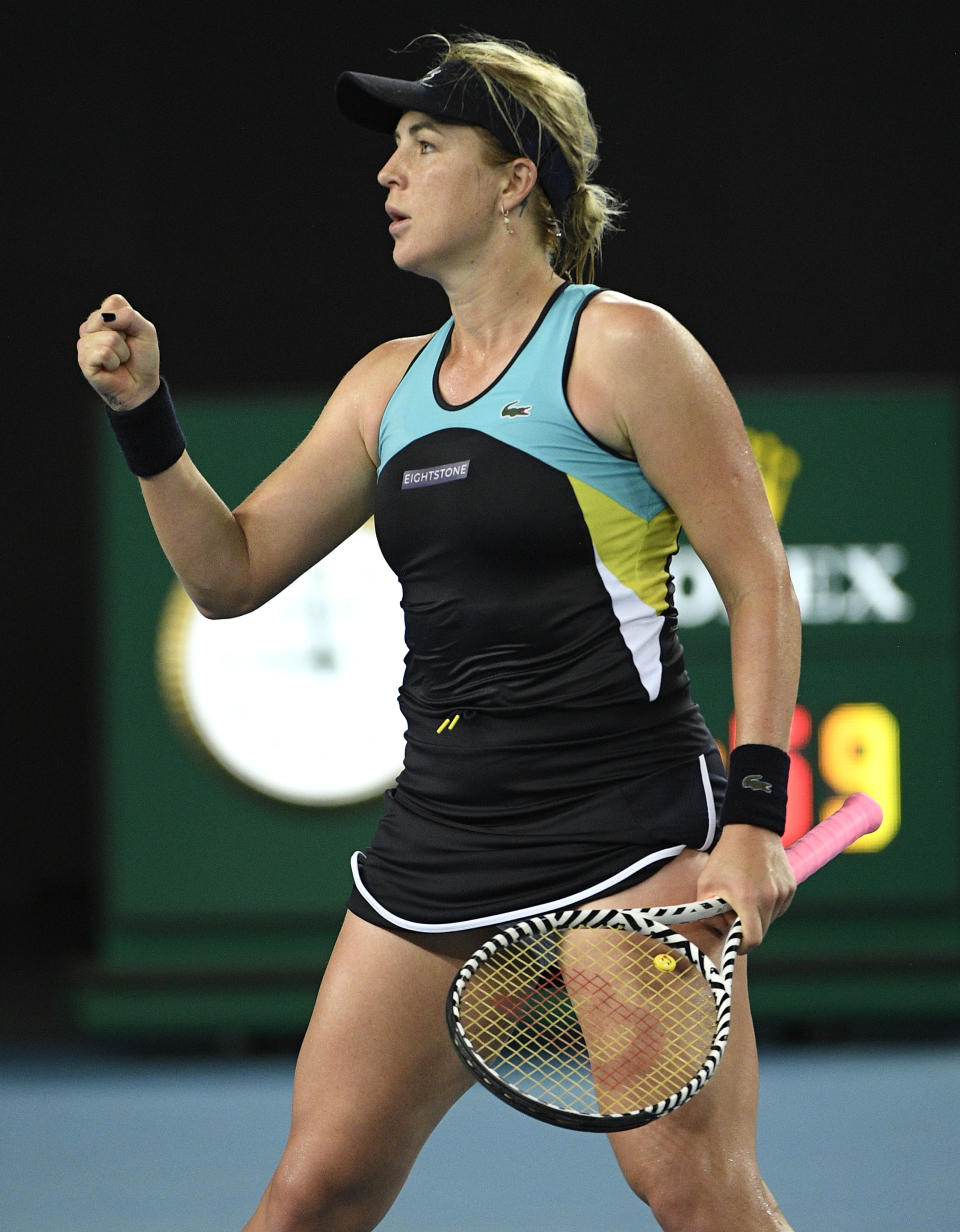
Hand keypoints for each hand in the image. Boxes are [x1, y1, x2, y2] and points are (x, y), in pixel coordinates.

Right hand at [77, 293, 159, 410]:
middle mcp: (91, 327)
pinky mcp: (84, 360)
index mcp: (105, 316)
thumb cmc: (142, 358)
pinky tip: (112, 367)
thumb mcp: (145, 331)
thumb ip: (130, 316)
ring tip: (119, 360)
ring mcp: (84, 343)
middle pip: (107, 318)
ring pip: (108, 338)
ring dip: (121, 352)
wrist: (141, 385)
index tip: (132, 333)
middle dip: (125, 335)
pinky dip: (114, 362)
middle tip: (125, 349)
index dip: (129, 319)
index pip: (114, 302)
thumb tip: (106, 317)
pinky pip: (102, 353)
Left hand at [696, 826, 795, 952]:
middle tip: (733, 916)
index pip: (752, 940)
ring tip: (745, 896)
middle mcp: (769, 898)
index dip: (741, 947)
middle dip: (746, 930)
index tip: (733, 943)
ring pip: (770, 919)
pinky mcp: (791, 887)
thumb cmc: (726, 856)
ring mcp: (783, 893)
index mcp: (747, 900)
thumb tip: (719, 930)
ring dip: (758, 916)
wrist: (752, 828)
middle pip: (761, 931)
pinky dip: (767, 905)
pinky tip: (757, 888)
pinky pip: (778, 907)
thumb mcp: (706, 882)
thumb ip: (707, 910)